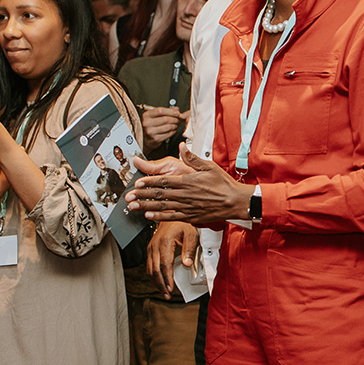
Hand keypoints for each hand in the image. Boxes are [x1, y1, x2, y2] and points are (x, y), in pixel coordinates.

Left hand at [126, 142, 249, 223]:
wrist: (235, 202)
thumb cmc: (223, 184)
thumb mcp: (209, 166)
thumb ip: (192, 158)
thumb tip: (182, 147)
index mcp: (187, 181)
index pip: (163, 181)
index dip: (149, 182)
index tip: (137, 183)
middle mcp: (184, 195)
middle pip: (159, 194)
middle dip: (142, 195)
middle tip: (128, 197)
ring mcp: (186, 207)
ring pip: (162, 207)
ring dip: (146, 207)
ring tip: (133, 207)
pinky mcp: (190, 216)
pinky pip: (171, 217)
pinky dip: (159, 217)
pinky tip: (149, 216)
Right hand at [141, 106, 188, 152]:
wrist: (147, 139)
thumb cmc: (152, 126)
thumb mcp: (156, 116)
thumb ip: (166, 111)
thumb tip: (176, 109)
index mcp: (146, 115)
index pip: (160, 111)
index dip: (171, 111)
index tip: (177, 113)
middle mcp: (147, 123)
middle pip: (165, 119)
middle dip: (175, 119)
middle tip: (179, 119)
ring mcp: (151, 132)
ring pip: (168, 127)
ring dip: (175, 125)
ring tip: (176, 124)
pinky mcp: (155, 139)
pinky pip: (168, 134)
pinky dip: (173, 131)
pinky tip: (173, 130)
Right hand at [147, 221, 198, 298]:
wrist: (171, 214)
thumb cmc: (182, 224)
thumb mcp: (191, 234)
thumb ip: (189, 249)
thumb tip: (187, 264)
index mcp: (165, 241)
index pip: (164, 265)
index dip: (167, 278)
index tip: (171, 288)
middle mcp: (155, 245)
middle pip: (155, 270)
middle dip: (161, 284)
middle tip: (167, 294)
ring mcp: (151, 247)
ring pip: (150, 269)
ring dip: (156, 282)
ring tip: (164, 292)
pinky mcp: (150, 250)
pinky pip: (149, 266)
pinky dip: (153, 276)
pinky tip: (159, 282)